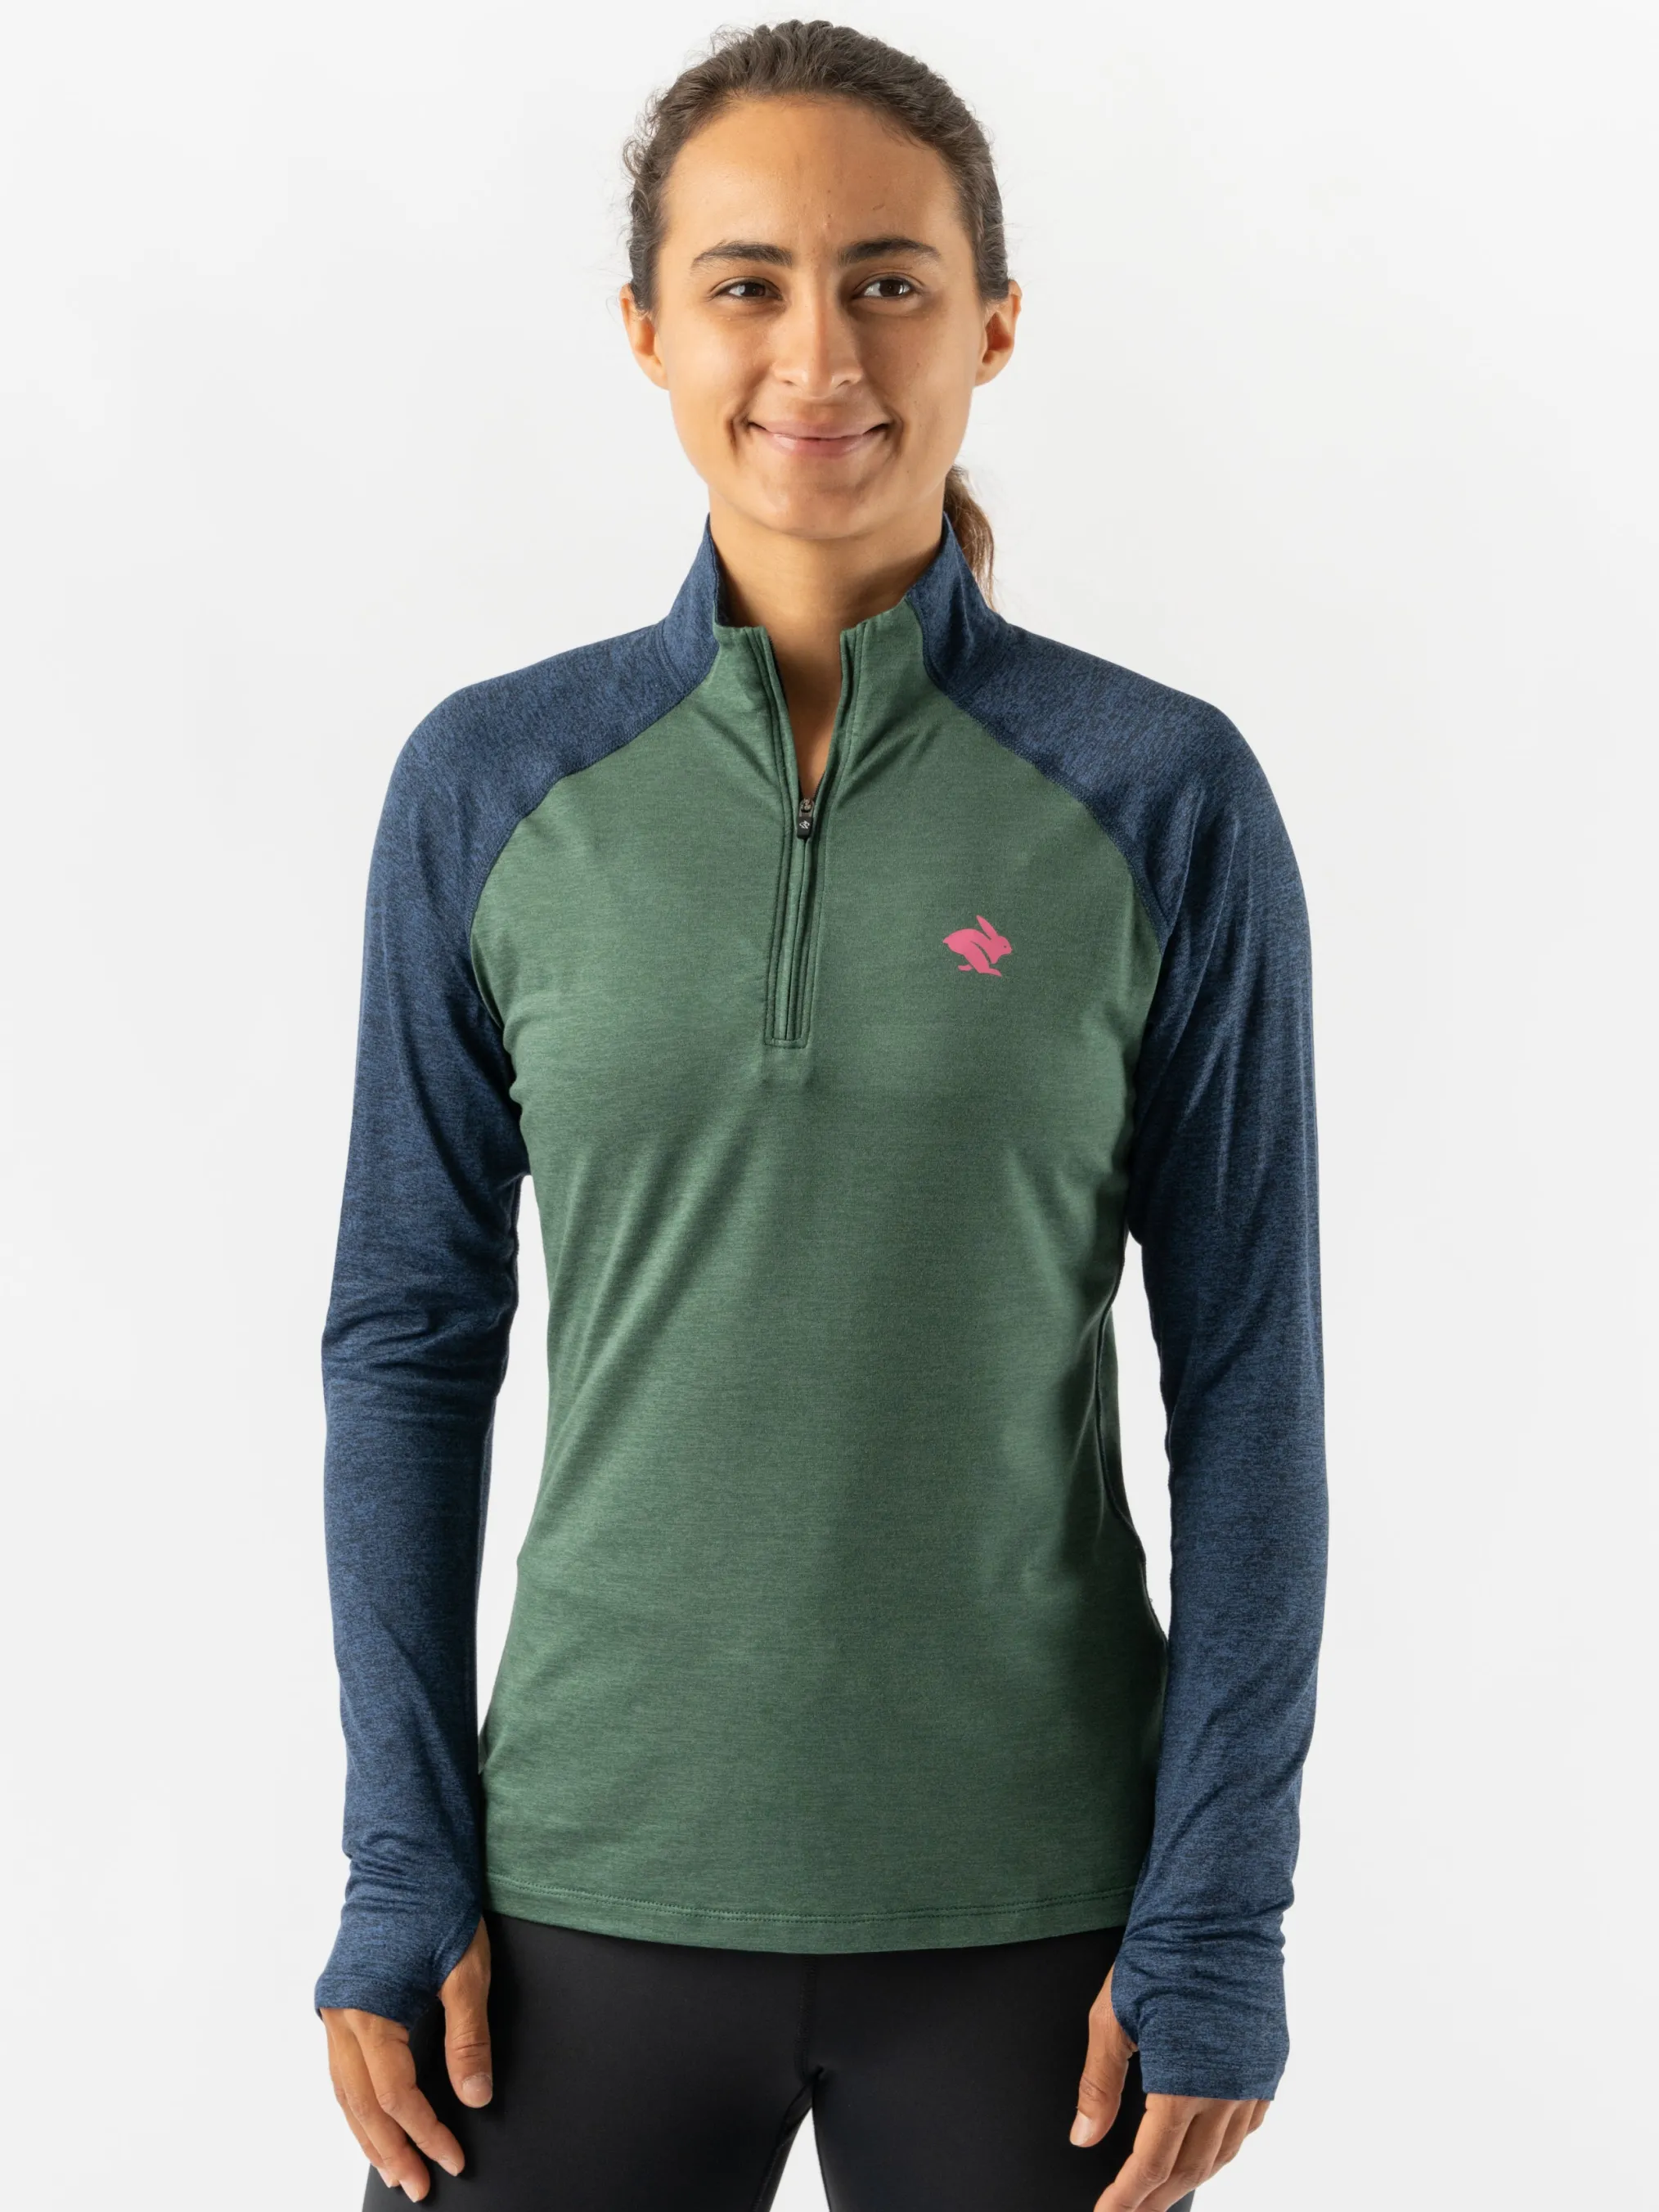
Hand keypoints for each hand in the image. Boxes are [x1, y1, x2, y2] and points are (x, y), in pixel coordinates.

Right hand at [321, 1918, 493, 2200]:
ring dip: (368, 2133)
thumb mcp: (466, 1969)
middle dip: (390, 2149)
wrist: (406, 1852)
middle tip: (416, 2186)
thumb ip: (468, 2038)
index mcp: (369, 2012)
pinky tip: (373, 2118)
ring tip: (392, 2167)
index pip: (397, 2094)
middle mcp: (342, 2016)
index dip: (426, 2132)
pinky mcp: (342, 1999)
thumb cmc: (437, 1902)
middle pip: (362, 2104)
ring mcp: (337, 2008)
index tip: (453, 2159)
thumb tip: (474, 2098)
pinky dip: (358, 2101)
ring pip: (345, 2091)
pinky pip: (342, 2068)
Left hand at [1069, 1960, 1268, 2210]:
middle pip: (1190, 2167)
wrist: (1219, 1907)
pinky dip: (1224, 2146)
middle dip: (1155, 2197)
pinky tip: (1206, 2148)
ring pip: (1224, 2152)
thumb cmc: (1159, 1951)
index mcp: (1183, 2083)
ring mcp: (1255, 2077)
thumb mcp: (1111, 2016)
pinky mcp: (1270, 2060)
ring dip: (1190, 2177)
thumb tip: (1083, 2138)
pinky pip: (1250, 2124)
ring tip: (1160, 2190)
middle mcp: (1227, 2090)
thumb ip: (1098, 2085)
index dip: (1127, 2196)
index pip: (1152, 2163)